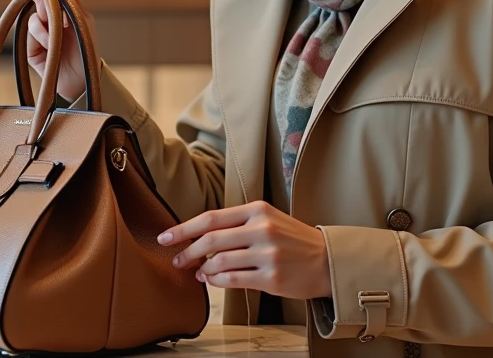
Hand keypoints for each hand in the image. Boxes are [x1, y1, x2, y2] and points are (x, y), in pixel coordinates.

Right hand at [25, 0, 97, 103]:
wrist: (82, 76)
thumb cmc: (86, 48)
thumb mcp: (83, 21)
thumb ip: (71, 1)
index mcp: (60, 11)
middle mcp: (47, 20)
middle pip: (38, 2)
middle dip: (45, 4)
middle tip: (50, 11)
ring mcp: (38, 34)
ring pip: (34, 19)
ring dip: (46, 26)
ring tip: (56, 38)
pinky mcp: (31, 49)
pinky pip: (30, 35)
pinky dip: (42, 37)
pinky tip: (50, 45)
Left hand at [157, 201, 331, 300]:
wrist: (327, 259)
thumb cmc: (292, 239)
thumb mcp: (268, 220)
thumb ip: (237, 225)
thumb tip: (200, 238)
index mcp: (257, 210)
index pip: (211, 218)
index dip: (184, 228)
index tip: (165, 237)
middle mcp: (261, 229)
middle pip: (211, 240)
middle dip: (187, 252)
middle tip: (177, 261)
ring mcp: (267, 254)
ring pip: (220, 262)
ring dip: (203, 269)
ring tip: (198, 273)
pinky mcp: (272, 277)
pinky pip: (234, 280)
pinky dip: (218, 282)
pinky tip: (213, 280)